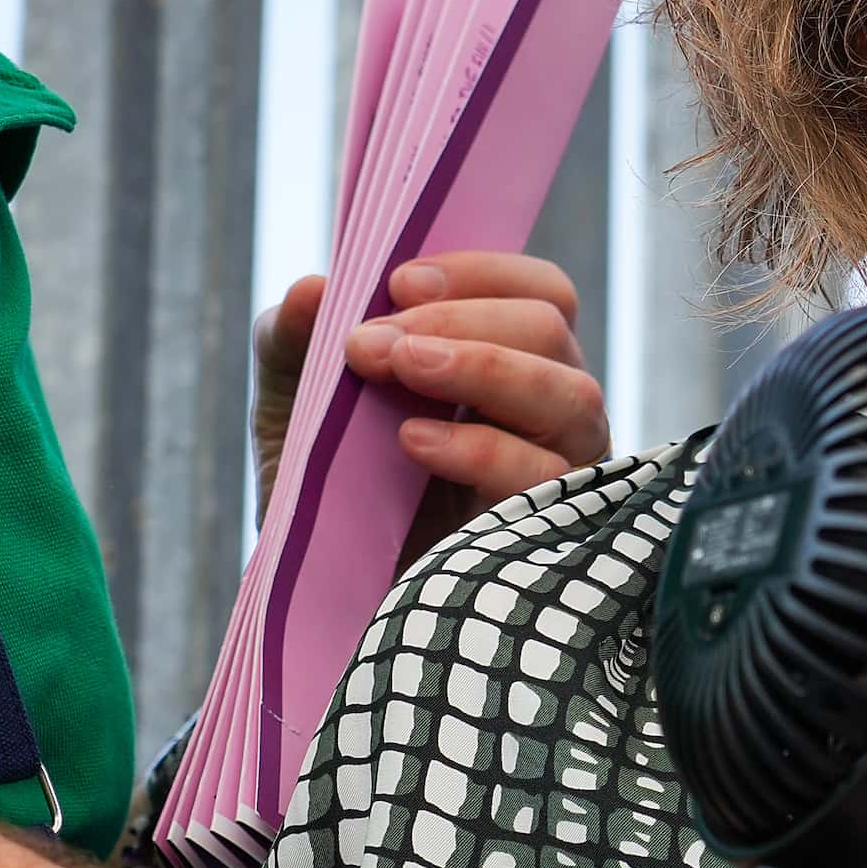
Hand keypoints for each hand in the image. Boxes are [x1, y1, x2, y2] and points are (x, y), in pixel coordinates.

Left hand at [253, 252, 610, 563]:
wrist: (324, 594)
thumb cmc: (328, 490)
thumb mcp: (295, 404)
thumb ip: (294, 340)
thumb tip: (315, 288)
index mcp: (508, 362)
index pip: (538, 292)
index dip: (480, 274)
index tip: (397, 285)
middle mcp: (549, 412)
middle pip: (552, 329)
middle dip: (461, 321)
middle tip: (372, 344)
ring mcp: (562, 472)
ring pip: (572, 396)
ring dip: (485, 367)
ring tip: (399, 372)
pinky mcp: (553, 533)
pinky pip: (547, 475)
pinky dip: (481, 447)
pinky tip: (413, 443)